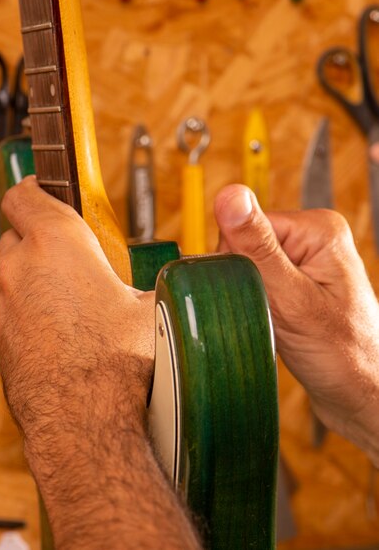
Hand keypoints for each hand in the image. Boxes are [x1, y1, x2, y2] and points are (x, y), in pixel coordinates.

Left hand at [0, 176, 200, 549]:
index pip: (26, 194)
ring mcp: (5, 305)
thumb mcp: (153, 307)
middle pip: (19, 234)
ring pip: (13, 275)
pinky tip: (60, 332)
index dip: (36, 189)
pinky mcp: (0, 338)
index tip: (46, 191)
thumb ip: (153, 282)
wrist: (85, 421)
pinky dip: (27, 312)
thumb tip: (176, 281)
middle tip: (73, 256)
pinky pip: (10, 311)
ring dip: (34, 278)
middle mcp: (21, 269)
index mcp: (58, 243)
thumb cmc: (118, 362)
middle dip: (41, 238)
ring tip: (72, 301)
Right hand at [214, 184, 378, 464]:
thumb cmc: (341, 355)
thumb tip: (230, 196)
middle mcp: (313, 238)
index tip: (253, 293)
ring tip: (276, 320)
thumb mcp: (292, 299)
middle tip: (270, 311)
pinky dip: (254, 302)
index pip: (246, 225)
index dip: (237, 262)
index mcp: (318, 229)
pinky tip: (273, 320)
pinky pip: (256, 281)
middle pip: (244, 243)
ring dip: (249, 294)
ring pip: (246, 265)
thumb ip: (257, 247)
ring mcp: (305, 260)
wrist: (359, 395)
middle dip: (243, 281)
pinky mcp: (296, 280)